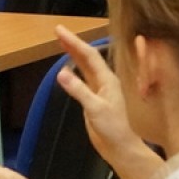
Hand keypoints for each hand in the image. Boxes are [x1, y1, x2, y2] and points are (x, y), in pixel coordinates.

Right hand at [54, 25, 164, 178]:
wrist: (120, 147)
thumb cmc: (113, 128)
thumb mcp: (95, 109)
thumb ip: (79, 91)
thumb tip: (61, 73)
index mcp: (107, 80)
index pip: (88, 55)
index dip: (73, 42)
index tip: (59, 31)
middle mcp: (104, 81)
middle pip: (86, 57)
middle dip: (72, 44)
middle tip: (58, 31)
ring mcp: (99, 90)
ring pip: (85, 67)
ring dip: (73, 54)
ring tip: (62, 43)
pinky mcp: (94, 100)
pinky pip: (83, 78)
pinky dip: (74, 70)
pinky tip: (68, 68)